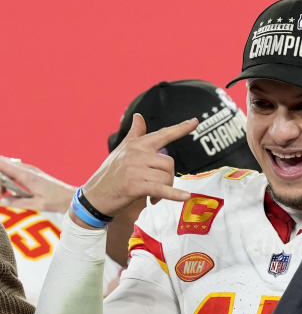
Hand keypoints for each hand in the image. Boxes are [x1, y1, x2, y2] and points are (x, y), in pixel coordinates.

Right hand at [0, 155, 75, 211]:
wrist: (71, 197)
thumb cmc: (57, 201)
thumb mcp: (36, 205)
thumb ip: (17, 203)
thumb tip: (1, 201)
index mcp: (26, 175)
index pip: (2, 163)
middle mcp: (27, 169)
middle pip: (2, 165)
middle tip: (2, 194)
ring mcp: (29, 170)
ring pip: (6, 168)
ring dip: (1, 180)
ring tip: (4, 194)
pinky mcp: (31, 173)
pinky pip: (13, 172)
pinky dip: (7, 180)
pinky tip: (9, 192)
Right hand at [79, 114, 198, 220]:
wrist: (93, 197)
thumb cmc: (110, 173)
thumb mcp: (122, 150)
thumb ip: (134, 134)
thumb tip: (139, 116)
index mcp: (137, 145)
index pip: (163, 134)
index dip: (181, 128)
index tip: (195, 121)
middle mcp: (137, 154)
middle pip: (169, 163)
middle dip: (168, 178)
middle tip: (157, 188)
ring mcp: (136, 169)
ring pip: (167, 177)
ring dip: (165, 190)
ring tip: (153, 196)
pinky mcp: (136, 186)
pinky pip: (162, 189)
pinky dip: (174, 194)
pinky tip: (185, 196)